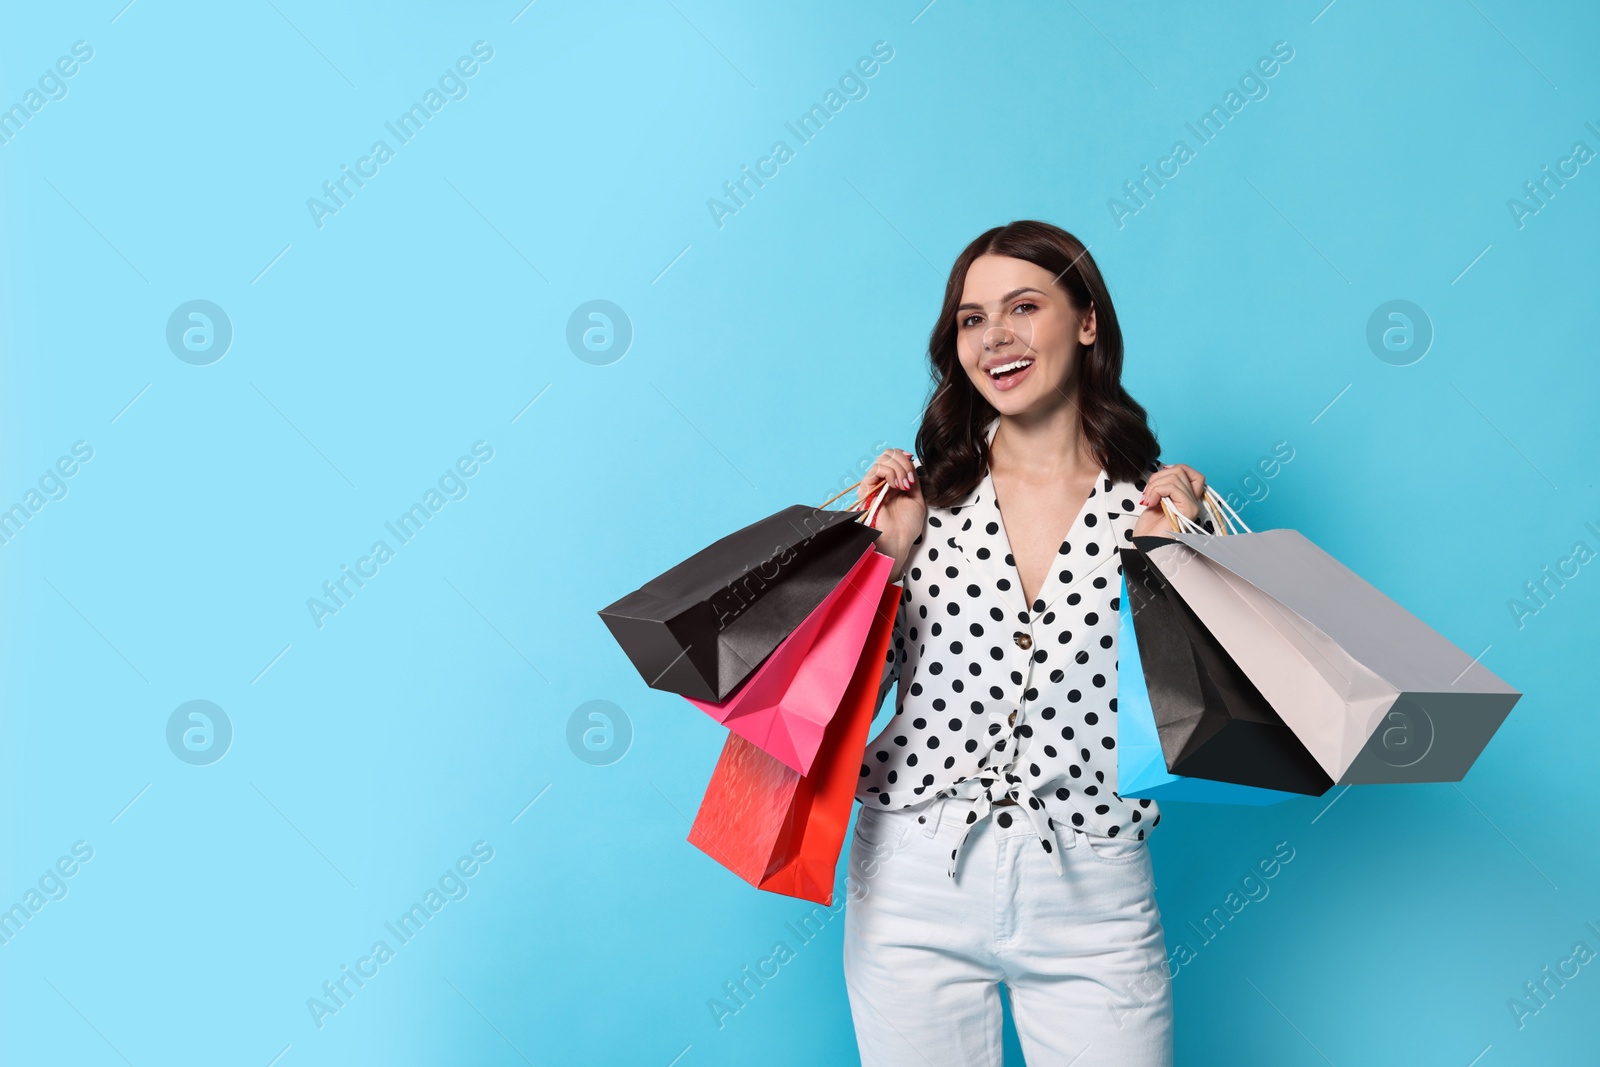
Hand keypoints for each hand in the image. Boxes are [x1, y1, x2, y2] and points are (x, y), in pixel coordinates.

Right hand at [858, 448, 925, 581]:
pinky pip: (877, 469)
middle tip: (909, 481)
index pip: (894, 457)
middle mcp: (882, 481)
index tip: (912, 467)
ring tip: (904, 486)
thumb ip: (912, 478)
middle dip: (903, 463)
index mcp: (893, 482)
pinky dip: (890, 472)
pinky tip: (897, 486)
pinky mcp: (867, 489)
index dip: (904, 457)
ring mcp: (874, 484)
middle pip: (888, 454)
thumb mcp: (916, 497)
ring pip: (883, 459)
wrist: (898, 541)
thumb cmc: (906, 525)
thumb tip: (910, 461)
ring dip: (899, 469)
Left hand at [1132, 463, 1207, 538]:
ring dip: (1154, 485)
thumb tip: (1166, 469)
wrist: (1145, 546)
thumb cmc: (1149, 529)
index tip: (1158, 481)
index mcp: (1188, 498)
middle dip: (1158, 477)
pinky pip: (1172, 487)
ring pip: (1175, 476)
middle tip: (1147, 494)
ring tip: (1148, 500)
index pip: (1192, 472)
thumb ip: (1164, 486)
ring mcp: (1192, 505)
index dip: (1175, 469)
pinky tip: (1150, 503)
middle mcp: (1194, 501)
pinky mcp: (1188, 509)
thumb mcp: (1156, 499)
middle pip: (1181, 470)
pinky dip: (1156, 490)